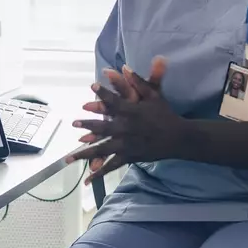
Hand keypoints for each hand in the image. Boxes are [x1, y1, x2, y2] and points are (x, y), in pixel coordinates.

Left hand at [67, 57, 182, 181]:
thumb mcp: (154, 95)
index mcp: (132, 112)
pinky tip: (87, 180)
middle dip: (87, 125)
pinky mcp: (129, 157)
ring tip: (68, 158)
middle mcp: (126, 128)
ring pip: (102, 149)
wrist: (178, 138)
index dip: (102, 93)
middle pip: (102, 127)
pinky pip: (111, 165)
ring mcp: (126, 145)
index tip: (92, 86)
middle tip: (74, 124)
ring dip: (84, 153)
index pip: (114, 101)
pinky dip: (99, 172)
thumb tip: (125, 67)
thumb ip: (139, 81)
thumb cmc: (165, 114)